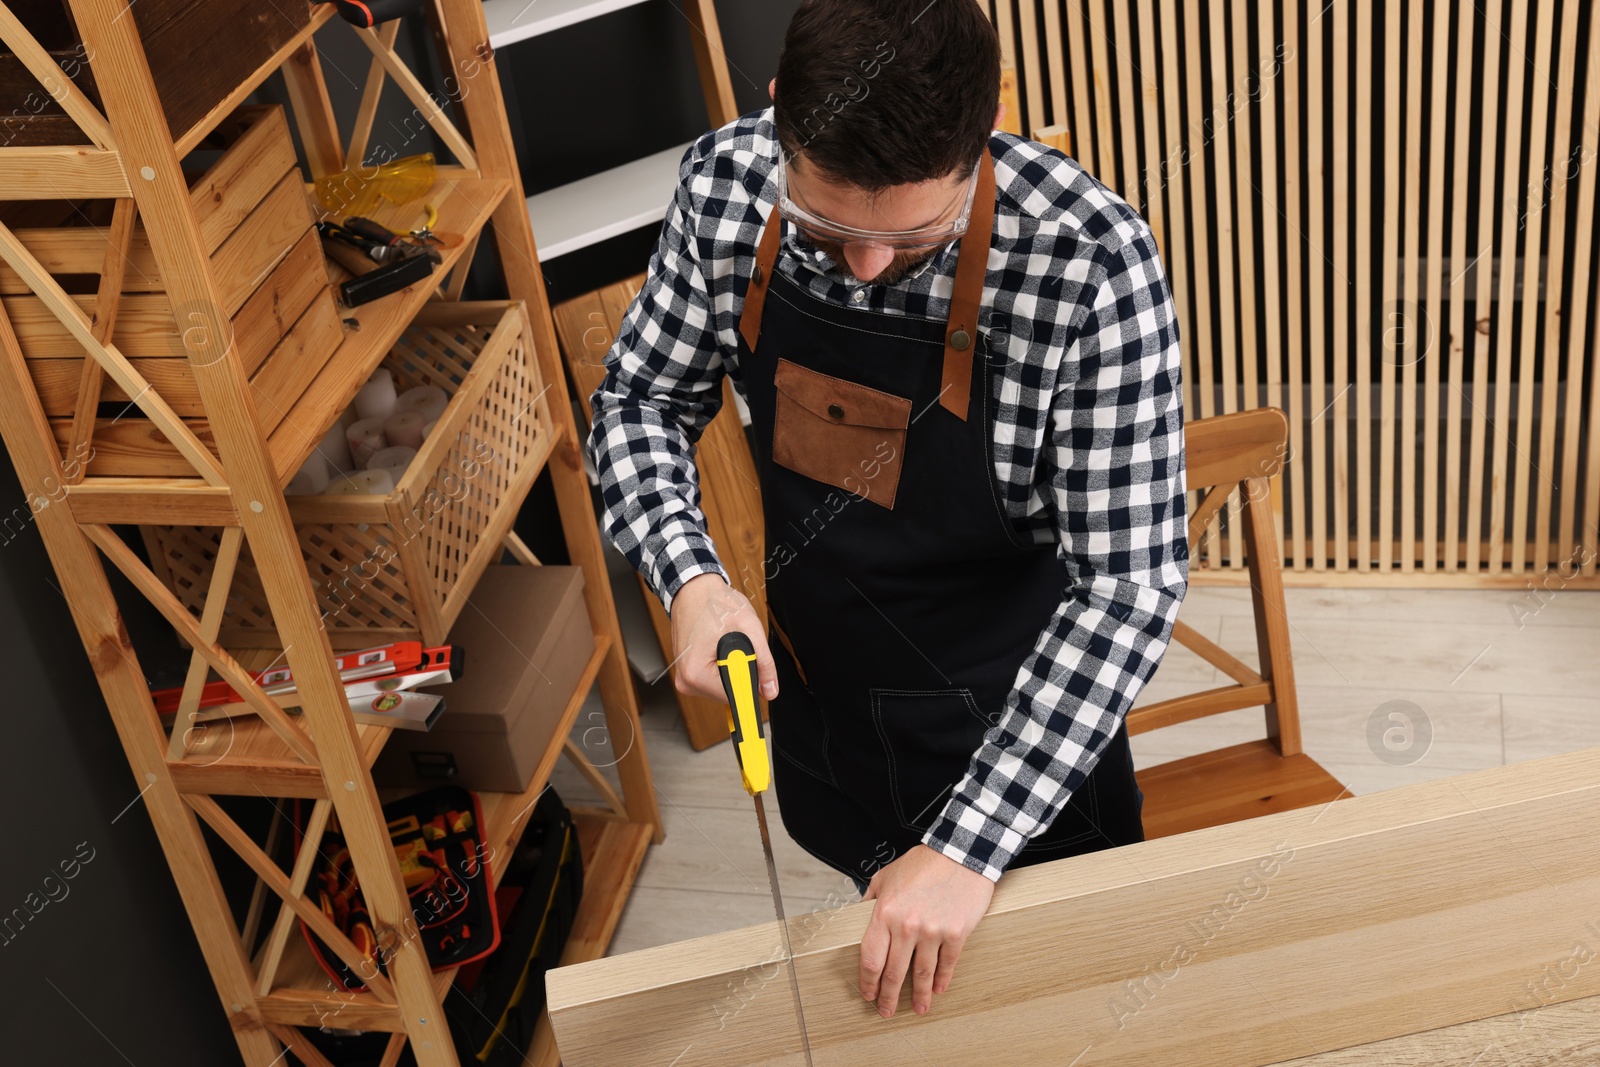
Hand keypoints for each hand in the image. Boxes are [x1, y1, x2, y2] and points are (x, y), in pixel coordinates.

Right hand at [667, 572, 777, 702]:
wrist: (694, 590)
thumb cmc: (715, 603)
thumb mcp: (749, 628)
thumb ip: (763, 663)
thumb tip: (769, 690)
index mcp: (695, 674)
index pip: (734, 698)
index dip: (750, 682)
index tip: (754, 670)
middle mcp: (686, 681)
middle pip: (728, 694)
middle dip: (741, 672)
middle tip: (739, 645)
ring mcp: (685, 678)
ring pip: (723, 687)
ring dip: (733, 668)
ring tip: (727, 641)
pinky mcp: (688, 673)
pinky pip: (715, 679)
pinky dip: (724, 666)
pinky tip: (721, 645)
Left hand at [859, 844, 994, 1016]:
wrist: (961, 853)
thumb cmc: (924, 863)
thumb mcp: (886, 876)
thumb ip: (871, 899)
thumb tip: (859, 917)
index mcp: (884, 913)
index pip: (871, 958)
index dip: (867, 981)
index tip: (867, 994)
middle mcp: (906, 926)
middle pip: (893, 973)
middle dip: (888, 997)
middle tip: (886, 1011)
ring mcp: (932, 931)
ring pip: (920, 974)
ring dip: (917, 996)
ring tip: (917, 1009)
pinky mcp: (956, 933)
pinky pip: (946, 964)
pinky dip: (941, 980)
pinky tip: (937, 989)